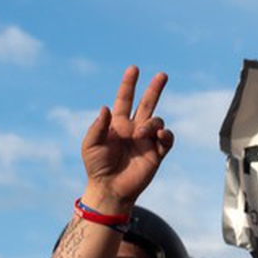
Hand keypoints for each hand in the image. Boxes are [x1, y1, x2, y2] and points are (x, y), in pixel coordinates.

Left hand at [80, 67, 172, 210]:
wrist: (110, 188)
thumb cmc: (97, 166)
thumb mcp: (90, 144)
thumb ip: (98, 126)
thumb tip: (106, 108)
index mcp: (117, 124)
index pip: (125, 99)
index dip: (129, 84)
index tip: (134, 69)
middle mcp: (134, 129)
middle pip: (148, 103)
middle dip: (155, 88)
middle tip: (163, 75)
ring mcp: (147, 140)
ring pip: (157, 121)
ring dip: (151, 124)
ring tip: (141, 135)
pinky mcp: (157, 153)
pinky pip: (167, 138)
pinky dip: (165, 134)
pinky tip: (158, 137)